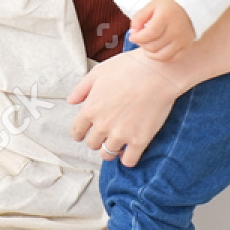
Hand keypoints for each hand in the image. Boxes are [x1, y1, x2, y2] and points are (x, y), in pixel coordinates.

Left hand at [68, 48, 189, 166]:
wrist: (158, 73)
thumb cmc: (129, 68)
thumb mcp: (98, 73)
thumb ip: (82, 89)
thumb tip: (71, 101)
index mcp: (90, 109)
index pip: (77, 130)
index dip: (79, 133)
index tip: (83, 135)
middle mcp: (102, 125)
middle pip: (92, 144)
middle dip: (95, 141)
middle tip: (103, 137)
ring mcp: (121, 134)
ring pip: (107, 154)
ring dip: (109, 151)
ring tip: (115, 146)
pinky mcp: (140, 140)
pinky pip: (128, 161)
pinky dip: (126, 159)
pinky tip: (128, 152)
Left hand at [130, 0, 194, 60]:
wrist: (190, 7)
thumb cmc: (167, 6)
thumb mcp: (151, 6)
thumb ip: (138, 18)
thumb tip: (133, 33)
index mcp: (166, 17)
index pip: (149, 34)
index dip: (138, 38)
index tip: (132, 37)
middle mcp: (176, 30)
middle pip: (154, 46)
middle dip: (142, 44)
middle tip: (140, 38)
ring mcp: (182, 40)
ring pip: (162, 55)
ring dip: (150, 52)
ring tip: (147, 44)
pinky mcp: (186, 46)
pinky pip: (172, 58)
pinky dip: (161, 57)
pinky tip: (156, 50)